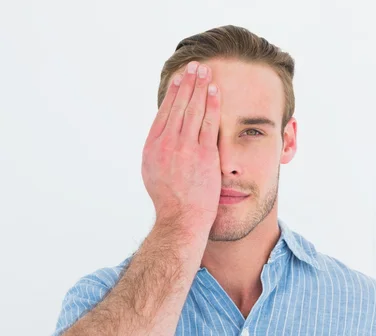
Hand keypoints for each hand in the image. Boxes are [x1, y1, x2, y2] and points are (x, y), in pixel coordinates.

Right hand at [142, 61, 220, 230]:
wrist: (181, 219)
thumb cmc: (171, 201)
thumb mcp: (154, 173)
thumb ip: (159, 151)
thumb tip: (165, 136)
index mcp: (152, 148)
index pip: (164, 113)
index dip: (173, 93)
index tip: (180, 79)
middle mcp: (166, 144)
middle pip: (178, 106)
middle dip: (188, 83)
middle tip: (195, 66)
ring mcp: (185, 148)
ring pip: (193, 110)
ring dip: (200, 87)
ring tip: (205, 71)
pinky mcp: (203, 154)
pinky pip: (209, 122)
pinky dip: (212, 104)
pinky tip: (215, 90)